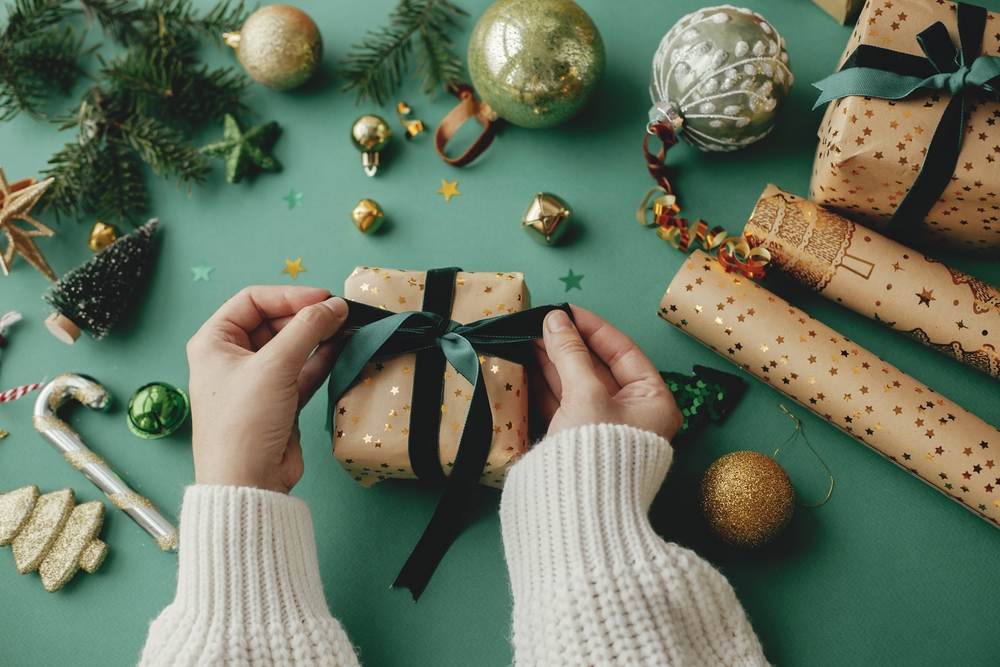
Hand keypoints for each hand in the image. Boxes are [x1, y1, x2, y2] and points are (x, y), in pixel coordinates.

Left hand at [186, 286, 347, 492]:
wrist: (247, 482)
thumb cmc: (243, 424)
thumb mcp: (274, 366)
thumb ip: (307, 330)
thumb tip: (334, 306)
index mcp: (214, 343)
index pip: (253, 301)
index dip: (289, 295)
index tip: (322, 298)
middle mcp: (231, 359)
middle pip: (274, 322)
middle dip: (307, 316)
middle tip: (339, 313)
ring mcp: (256, 381)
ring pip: (291, 346)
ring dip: (318, 336)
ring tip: (346, 326)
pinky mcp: (278, 402)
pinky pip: (302, 370)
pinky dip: (321, 358)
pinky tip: (342, 347)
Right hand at [531, 306, 680, 440]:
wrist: (578, 512)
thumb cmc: (598, 453)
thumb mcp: (585, 394)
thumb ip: (569, 353)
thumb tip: (555, 320)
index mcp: (653, 402)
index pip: (624, 352)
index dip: (593, 328)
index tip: (566, 310)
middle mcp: (632, 415)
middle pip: (597, 368)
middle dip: (568, 345)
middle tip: (541, 323)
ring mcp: (603, 431)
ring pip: (576, 386)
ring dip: (552, 363)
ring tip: (527, 339)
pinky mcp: (578, 444)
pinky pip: (563, 406)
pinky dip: (545, 386)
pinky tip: (526, 367)